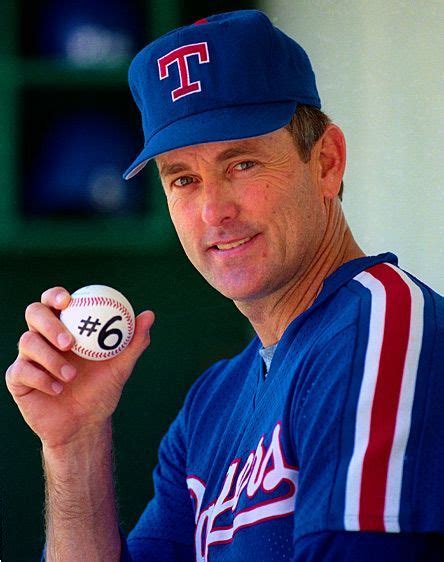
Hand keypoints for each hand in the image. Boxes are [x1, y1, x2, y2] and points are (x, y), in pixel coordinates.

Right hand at [5, 287, 154, 449]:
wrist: (84, 425)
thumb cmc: (101, 390)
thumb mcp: (121, 366)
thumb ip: (134, 341)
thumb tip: (149, 315)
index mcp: (66, 327)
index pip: (54, 301)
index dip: (55, 295)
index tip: (68, 300)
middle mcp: (44, 337)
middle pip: (34, 313)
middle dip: (49, 323)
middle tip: (69, 342)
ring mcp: (28, 357)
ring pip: (27, 342)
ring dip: (50, 358)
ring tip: (71, 376)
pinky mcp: (18, 379)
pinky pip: (21, 371)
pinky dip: (41, 378)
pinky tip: (58, 389)